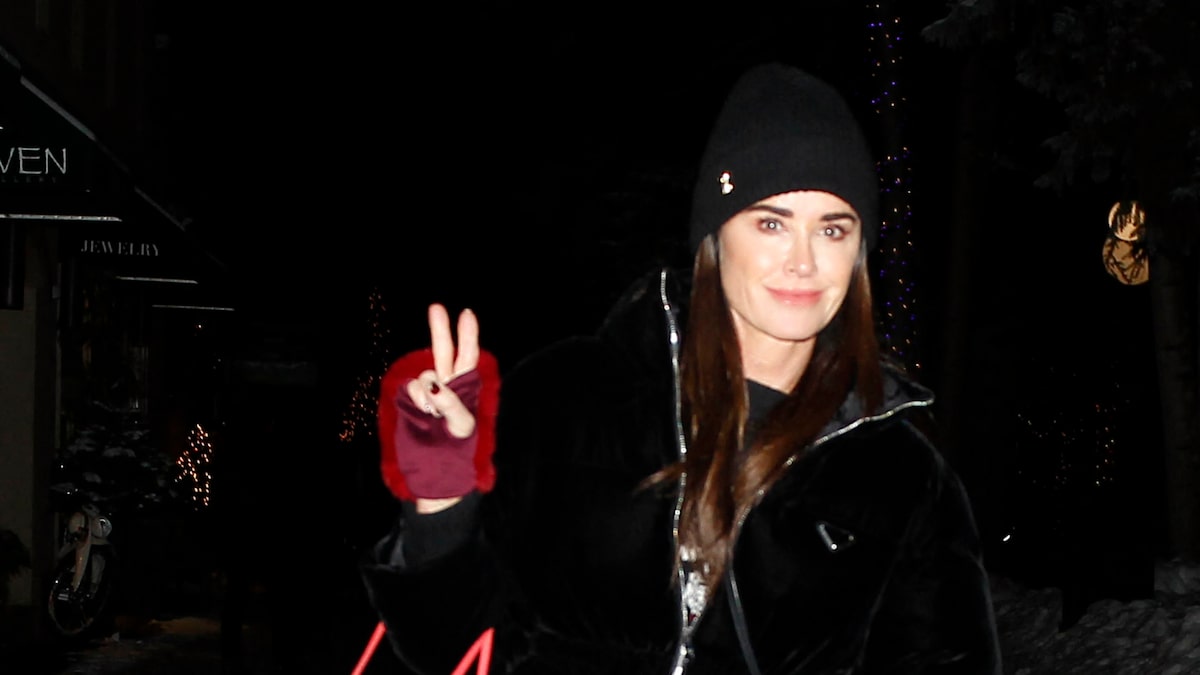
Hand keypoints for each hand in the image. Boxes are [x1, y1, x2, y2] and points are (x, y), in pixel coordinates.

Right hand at [404, 303, 480, 439]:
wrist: (436, 464)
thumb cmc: (457, 446)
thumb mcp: (462, 425)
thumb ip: (451, 403)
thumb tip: (433, 386)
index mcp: (465, 387)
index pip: (468, 356)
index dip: (467, 335)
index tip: (466, 313)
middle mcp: (447, 384)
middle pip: (444, 351)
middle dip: (439, 329)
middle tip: (436, 307)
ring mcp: (428, 391)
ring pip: (426, 375)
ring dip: (430, 392)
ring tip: (434, 414)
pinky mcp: (412, 399)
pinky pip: (413, 388)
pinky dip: (419, 398)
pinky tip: (423, 413)